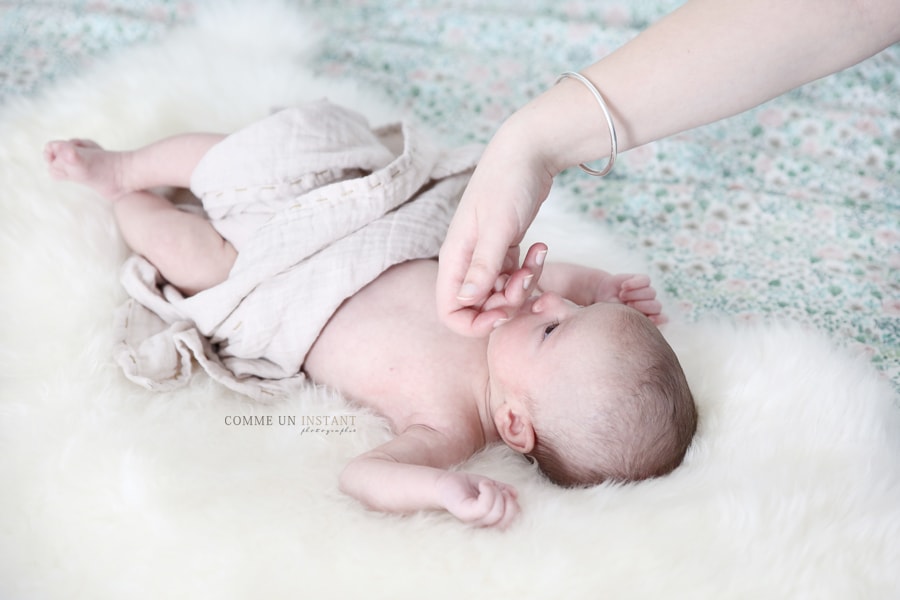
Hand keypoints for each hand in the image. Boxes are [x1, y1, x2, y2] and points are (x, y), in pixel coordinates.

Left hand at [436, 471, 519, 528]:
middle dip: (508, 500)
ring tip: (485, 485)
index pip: (513, 521)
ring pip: (498, 512)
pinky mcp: (466, 514)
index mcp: (491, 522)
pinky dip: (489, 490)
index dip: (514, 505)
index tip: (503, 492)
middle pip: (509, 519)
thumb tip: (515, 494)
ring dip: (496, 492)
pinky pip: (486, 506)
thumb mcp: (489, 486)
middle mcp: (483, 525)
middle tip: (497, 489)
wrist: (442, 484)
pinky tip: (482, 484)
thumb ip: (502, 490)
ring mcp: (475, 521)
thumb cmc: (464, 486)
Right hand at [437, 123, 553, 336]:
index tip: (504, 314)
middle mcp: (466, 261)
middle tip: (527, 280)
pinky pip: (515, 276)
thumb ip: (483, 266)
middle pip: (479, 307)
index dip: (474, 324)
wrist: (528, 151)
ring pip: (500, 294)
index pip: (450, 311)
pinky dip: (530, 270)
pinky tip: (540, 247)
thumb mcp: (498, 226)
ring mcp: (485, 255)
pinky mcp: (505, 249)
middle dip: (507, 303)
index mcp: (454, 257)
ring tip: (538, 256)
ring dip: (523, 285)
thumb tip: (465, 302)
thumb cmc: (508, 182)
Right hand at [594, 273, 666, 324]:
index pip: (662, 318)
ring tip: (622, 296)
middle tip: (628, 305)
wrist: (603, 294)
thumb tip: (639, 322)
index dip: (658, 318)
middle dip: (643, 306)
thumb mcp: (619, 316)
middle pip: (657, 306)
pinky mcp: (643, 280)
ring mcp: (648, 292)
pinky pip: (645, 281)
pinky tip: (624, 286)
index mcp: (648, 317)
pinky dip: (635, 283)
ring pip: (651, 292)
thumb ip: (630, 320)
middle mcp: (650, 305)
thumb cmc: (611, 309)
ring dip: (635, 294)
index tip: (650, 319)